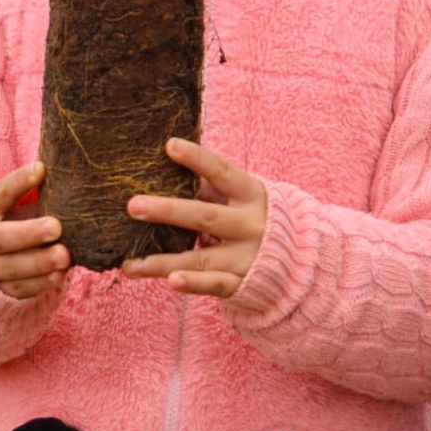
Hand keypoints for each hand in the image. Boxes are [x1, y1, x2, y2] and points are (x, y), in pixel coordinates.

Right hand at [0, 161, 70, 298]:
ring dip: (38, 263)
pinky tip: (59, 275)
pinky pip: (18, 289)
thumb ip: (38, 193)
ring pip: (9, 267)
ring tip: (64, 256)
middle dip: (27, 233)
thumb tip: (71, 173)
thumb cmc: (11, 220)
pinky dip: (39, 284)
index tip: (40, 170)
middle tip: (56, 227)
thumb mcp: (16, 204)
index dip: (17, 182)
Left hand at [120, 138, 266, 298]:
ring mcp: (247, 256)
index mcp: (252, 195)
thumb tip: (169, 163)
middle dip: (168, 210)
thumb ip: (211, 186)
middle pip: (205, 216)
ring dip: (163, 262)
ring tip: (130, 264)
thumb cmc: (258, 218)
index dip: (197, 159)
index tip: (169, 146)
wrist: (300, 260)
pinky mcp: (242, 283)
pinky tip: (171, 281)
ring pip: (201, 258)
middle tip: (133, 206)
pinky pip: (214, 284)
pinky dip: (194, 283)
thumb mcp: (242, 198)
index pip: (222, 172)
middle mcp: (251, 225)